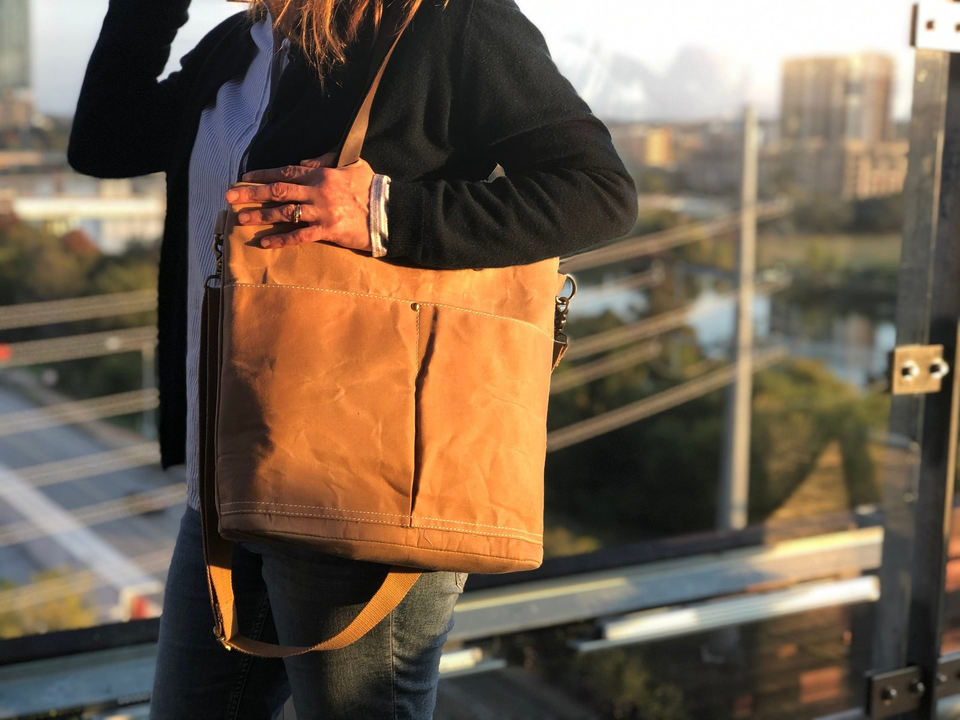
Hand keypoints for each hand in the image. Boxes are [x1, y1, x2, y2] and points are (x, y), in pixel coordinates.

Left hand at [226, 153, 374, 251]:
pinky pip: (300, 236)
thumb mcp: (352, 165)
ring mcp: (322, 212)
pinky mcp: (328, 231)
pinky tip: (266, 243)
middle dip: (251, 194)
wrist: (388, 212)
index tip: (244, 178)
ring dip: (260, 216)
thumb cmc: (371, 188)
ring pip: (284, 213)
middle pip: (278, 191)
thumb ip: (327, 161)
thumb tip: (306, 162)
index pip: (285, 172)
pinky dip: (281, 239)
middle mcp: (317, 191)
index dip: (262, 175)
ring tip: (240, 220)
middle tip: (229, 197)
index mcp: (321, 174)